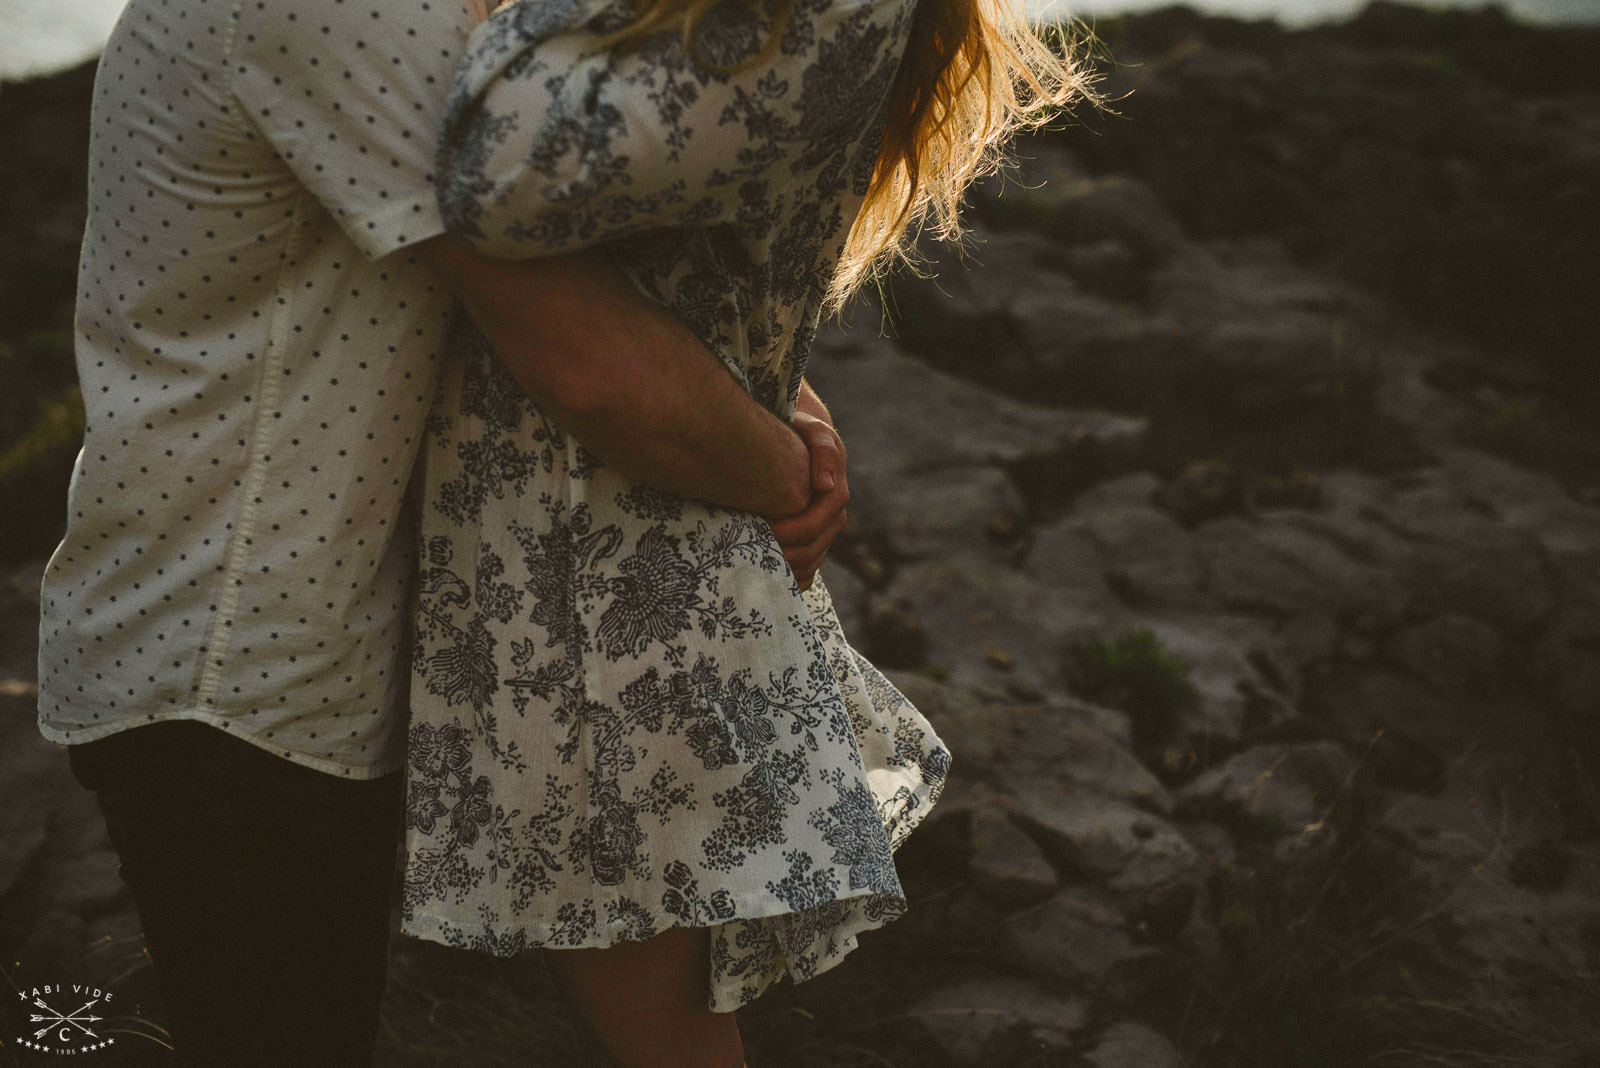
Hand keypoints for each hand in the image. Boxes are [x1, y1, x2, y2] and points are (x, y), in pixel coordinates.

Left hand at [768, 411, 848, 591]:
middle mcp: (833, 517)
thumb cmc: (800, 429)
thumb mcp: (813, 430)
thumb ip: (824, 451)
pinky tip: (770, 581)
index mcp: (834, 493)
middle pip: (815, 549)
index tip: (768, 528)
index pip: (819, 522)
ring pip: (811, 562)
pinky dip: (791, 578)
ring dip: (787, 570)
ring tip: (759, 569)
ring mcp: (823, 531)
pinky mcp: (810, 540)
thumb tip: (825, 486)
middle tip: (756, 553)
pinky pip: (806, 568)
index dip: (796, 530)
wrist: (796, 437)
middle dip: (787, 554)